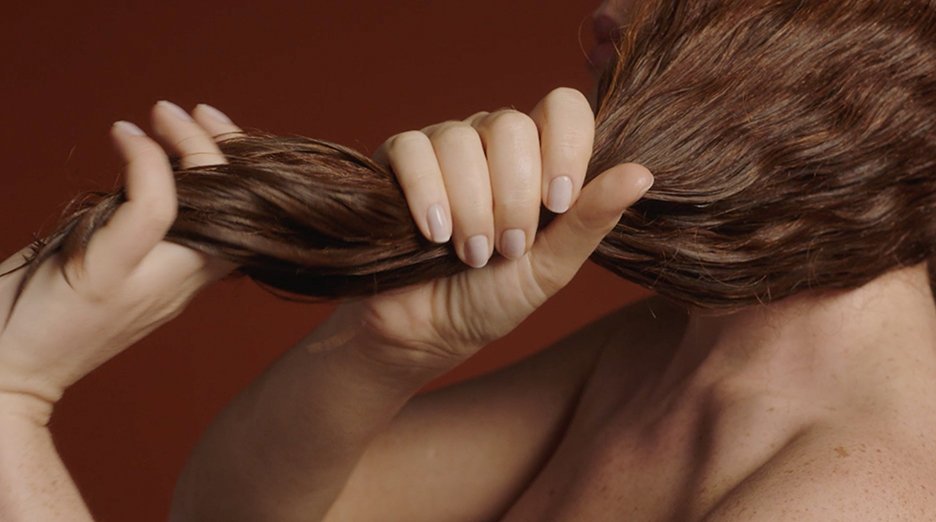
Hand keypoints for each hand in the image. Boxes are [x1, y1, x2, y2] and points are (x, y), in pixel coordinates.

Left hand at [0, 101, 240, 419]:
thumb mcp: (101, 266)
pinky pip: (153, 210)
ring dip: (191, 148)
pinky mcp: (110, 277)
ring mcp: (149, 283)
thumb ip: (132, 229)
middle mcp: (179, 284)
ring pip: (208, 206)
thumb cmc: (34, 313)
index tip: (209, 122)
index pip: (240, 221)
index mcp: (181, 282)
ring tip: (161, 116)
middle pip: (238, 210)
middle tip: (183, 113)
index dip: (235, 165)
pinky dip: (146, 163)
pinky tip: (127, 138)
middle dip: (223, 148)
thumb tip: (144, 170)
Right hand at [333, 88, 652, 371]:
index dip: (564, 147)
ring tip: (472, 253)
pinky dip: (427, 195)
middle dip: (513, 198)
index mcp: (538, 158)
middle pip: (511, 126)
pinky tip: (434, 235)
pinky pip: (413, 150)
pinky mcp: (398, 159)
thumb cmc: (490, 300)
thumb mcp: (551, 268)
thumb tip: (642, 174)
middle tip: (508, 249)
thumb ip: (591, 220)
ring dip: (471, 208)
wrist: (425, 333)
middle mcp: (492, 141)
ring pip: (460, 141)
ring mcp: (444, 146)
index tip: (557, 203)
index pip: (563, 107)